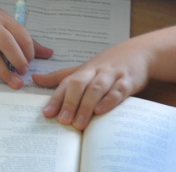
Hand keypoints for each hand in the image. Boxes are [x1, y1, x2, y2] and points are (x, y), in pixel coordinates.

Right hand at [0, 0, 52, 89]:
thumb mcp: (5, 20)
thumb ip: (24, 38)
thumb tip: (49, 54)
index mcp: (2, 18)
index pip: (20, 34)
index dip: (29, 50)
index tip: (31, 61)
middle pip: (7, 44)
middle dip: (18, 60)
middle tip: (24, 72)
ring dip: (5, 72)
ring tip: (15, 82)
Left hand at [32, 38, 150, 129]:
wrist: (140, 51)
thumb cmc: (109, 63)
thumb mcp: (85, 68)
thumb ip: (61, 76)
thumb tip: (35, 78)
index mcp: (84, 69)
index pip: (67, 83)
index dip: (56, 98)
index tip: (47, 114)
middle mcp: (96, 71)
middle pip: (79, 84)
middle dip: (70, 103)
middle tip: (63, 121)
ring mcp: (112, 75)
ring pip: (97, 88)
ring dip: (86, 105)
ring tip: (79, 124)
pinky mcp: (129, 81)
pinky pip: (118, 91)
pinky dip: (109, 100)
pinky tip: (101, 111)